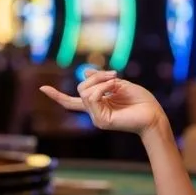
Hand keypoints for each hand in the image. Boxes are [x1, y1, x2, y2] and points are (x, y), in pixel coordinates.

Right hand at [40, 69, 164, 135]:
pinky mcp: (101, 121)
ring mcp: (97, 118)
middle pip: (81, 88)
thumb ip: (102, 80)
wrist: (154, 114)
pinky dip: (102, 88)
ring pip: (85, 92)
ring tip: (117, 81)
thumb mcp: (120, 84)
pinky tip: (114, 88)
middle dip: (97, 77)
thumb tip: (85, 73)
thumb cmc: (141, 101)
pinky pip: (92, 98)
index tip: (42, 88)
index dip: (57, 95)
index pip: (72, 101)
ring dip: (101, 81)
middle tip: (115, 75)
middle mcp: (94, 112)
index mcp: (97, 104)